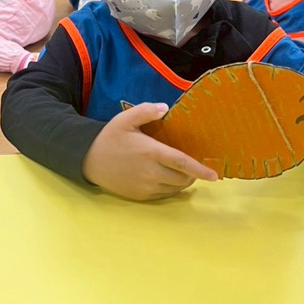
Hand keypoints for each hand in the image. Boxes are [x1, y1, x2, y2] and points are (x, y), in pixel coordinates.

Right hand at [82, 102, 217, 200]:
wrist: (89, 160)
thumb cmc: (110, 138)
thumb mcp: (125, 118)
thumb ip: (146, 111)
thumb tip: (165, 108)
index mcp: (151, 152)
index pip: (182, 163)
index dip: (200, 170)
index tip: (214, 175)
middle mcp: (151, 172)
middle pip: (182, 178)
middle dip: (192, 175)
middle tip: (192, 167)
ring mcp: (145, 186)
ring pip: (174, 189)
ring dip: (182, 182)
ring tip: (182, 173)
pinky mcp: (140, 195)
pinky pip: (163, 195)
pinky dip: (170, 189)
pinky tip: (167, 180)